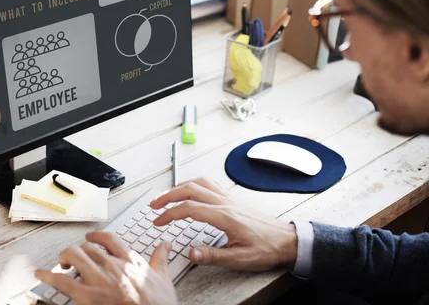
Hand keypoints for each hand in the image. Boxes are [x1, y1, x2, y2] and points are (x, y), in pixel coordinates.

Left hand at [35, 231, 176, 304]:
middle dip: (77, 251)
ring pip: (74, 256)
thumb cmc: (158, 304)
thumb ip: (160, 259)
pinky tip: (40, 275)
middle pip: (87, 247)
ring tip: (61, 264)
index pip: (108, 238)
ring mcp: (99, 280)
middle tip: (73, 258)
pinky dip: (48, 276)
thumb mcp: (163, 279)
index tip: (90, 237)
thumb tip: (165, 245)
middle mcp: (112, 265)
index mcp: (129, 260)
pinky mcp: (87, 296)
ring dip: (64, 258)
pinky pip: (62, 281)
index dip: (96, 235)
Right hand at [149, 177, 296, 271]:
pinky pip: (209, 184)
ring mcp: (229, 198)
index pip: (189, 208)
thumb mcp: (240, 258)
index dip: (169, 214)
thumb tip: (190, 253)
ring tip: (167, 196)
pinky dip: (194, 184)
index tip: (158, 221)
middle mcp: (225, 203)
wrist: (287, 240)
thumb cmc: (266, 248)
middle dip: (168, 195)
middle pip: (190, 189)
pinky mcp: (232, 199)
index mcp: (224, 216)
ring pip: (199, 183)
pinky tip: (190, 190)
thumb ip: (213, 255)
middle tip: (154, 205)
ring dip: (179, 187)